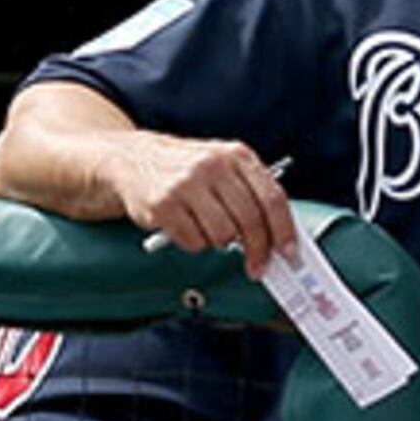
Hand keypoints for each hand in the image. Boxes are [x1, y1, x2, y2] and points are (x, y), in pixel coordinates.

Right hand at [109, 132, 296, 273]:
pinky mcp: (163, 205)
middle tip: (257, 265)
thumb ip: (251, 192)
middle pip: (250, 220)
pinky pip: (193, 241)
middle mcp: (212, 166)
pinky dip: (194, 243)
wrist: (131, 160)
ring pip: (222, 235)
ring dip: (219, 242)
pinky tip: (185, 227)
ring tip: (207, 228)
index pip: (272, 198)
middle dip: (258, 250)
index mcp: (236, 155)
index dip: (284, 230)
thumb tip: (278, 234)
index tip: (288, 251)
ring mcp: (186, 185)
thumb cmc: (184, 169)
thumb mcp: (223, 165)